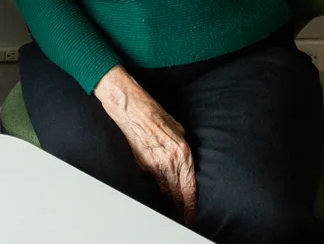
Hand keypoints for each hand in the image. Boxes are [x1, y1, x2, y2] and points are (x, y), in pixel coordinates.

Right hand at [94, 66, 196, 223]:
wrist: (131, 108)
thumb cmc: (154, 113)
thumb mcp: (178, 128)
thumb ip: (183, 144)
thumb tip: (184, 156)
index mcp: (183, 152)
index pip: (189, 187)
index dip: (191, 204)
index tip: (192, 215)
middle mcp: (170, 161)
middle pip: (178, 193)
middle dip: (181, 206)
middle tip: (184, 215)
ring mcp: (154, 163)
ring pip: (165, 189)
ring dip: (170, 199)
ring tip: (174, 207)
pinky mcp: (142, 163)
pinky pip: (153, 180)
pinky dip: (158, 187)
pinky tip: (161, 190)